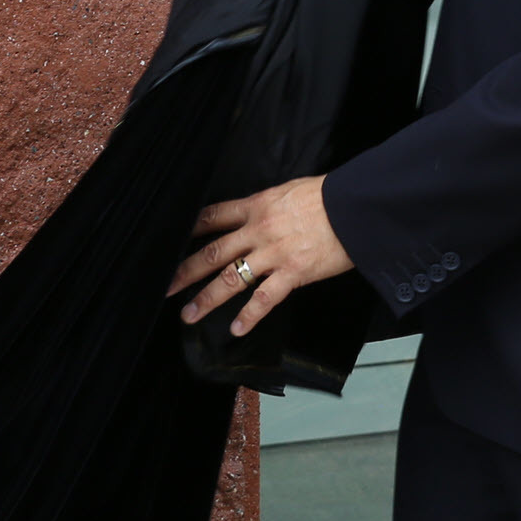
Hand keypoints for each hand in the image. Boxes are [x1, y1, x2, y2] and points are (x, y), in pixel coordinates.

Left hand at [169, 175, 352, 336]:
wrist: (356, 208)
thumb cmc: (327, 196)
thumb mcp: (287, 191)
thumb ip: (266, 205)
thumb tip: (255, 213)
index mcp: (255, 206)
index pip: (212, 216)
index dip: (190, 229)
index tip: (170, 240)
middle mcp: (258, 231)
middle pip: (213, 252)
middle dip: (186, 270)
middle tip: (165, 286)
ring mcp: (274, 254)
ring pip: (231, 278)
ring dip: (207, 298)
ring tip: (188, 315)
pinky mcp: (294, 273)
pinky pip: (265, 298)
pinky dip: (249, 316)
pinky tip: (236, 329)